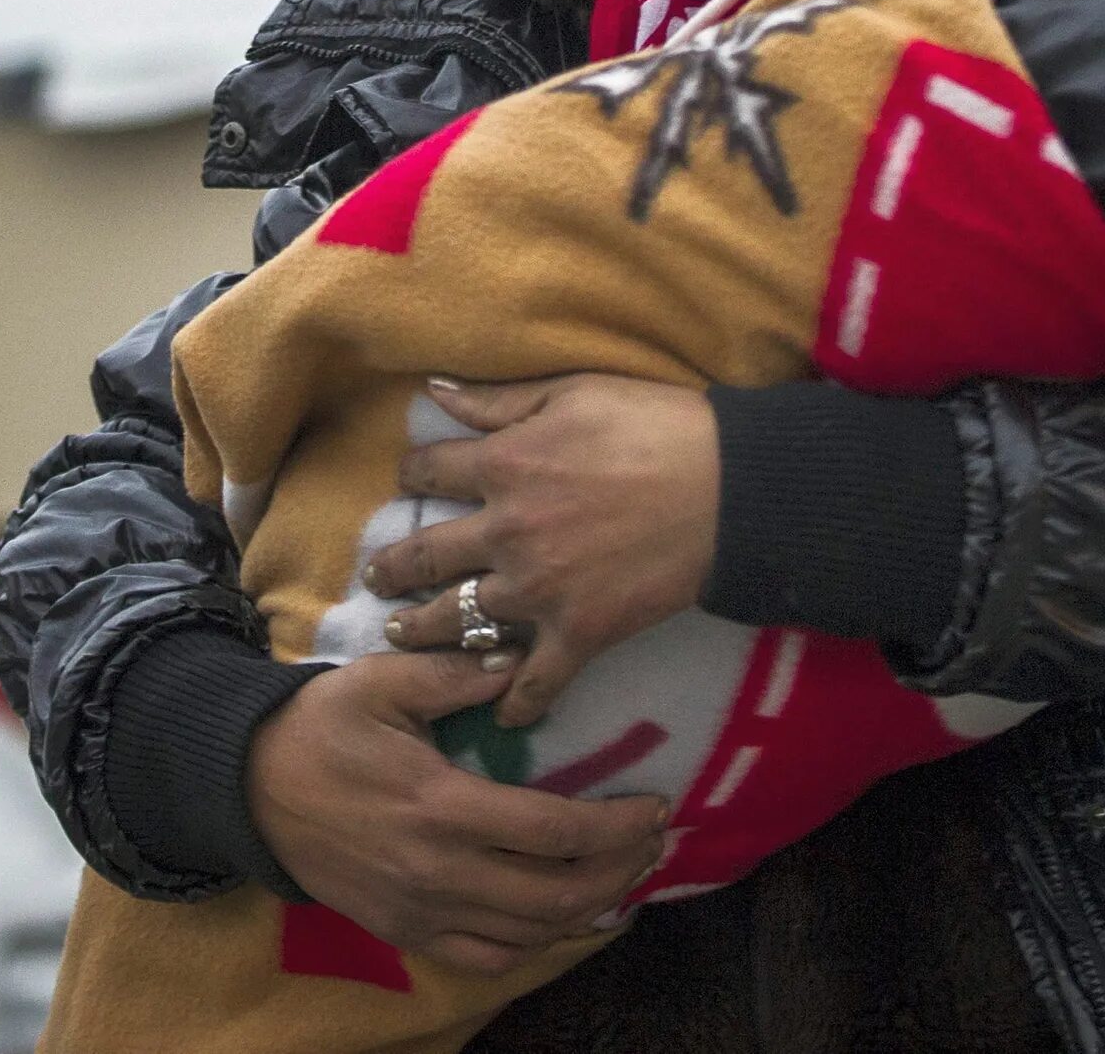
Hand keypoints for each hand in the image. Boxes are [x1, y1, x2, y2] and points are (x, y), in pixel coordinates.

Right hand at [245, 648, 667, 975]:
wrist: (247, 787)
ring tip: (624, 874)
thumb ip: (455, 673)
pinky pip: (487, 958)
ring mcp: (419, 912)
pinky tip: (564, 915)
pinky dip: (536, 942)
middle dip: (619, 872)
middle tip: (654, 842)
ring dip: (589, 909)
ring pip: (529, 935)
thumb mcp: (380, 680)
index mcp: (438, 806)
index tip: (655, 807)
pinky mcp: (404, 933)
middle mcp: (436, 873)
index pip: (552, 833)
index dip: (616, 826)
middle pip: (555, 895)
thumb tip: (521, 664)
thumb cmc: (320, 726)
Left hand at [367, 373, 718, 728]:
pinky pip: (533, 682)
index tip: (410, 483)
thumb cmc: (656, 425)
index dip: (412, 476)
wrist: (728, 489)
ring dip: (422, 630)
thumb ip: (497, 399)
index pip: (426, 473)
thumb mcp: (572, 391)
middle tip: (376, 575)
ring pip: (458, 621)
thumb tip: (432, 390)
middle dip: (392, 566)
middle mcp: (505, 533)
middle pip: (425, 555)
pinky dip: (515, 703)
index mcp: (502, 466)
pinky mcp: (578, 633)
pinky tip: (501, 714)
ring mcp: (538, 590)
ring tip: (401, 634)